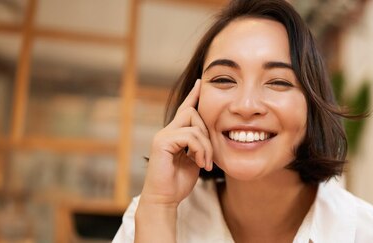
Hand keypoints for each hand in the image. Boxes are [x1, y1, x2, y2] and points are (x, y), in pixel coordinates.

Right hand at [139, 79, 212, 206]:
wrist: (164, 199)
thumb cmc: (178, 183)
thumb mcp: (194, 160)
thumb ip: (199, 145)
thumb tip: (210, 135)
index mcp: (174, 134)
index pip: (185, 109)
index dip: (194, 96)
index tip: (202, 83)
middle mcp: (166, 132)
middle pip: (193, 113)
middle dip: (207, 133)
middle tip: (209, 158)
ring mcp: (163, 136)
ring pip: (194, 124)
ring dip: (206, 145)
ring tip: (205, 163)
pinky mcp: (162, 143)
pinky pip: (190, 136)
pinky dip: (200, 149)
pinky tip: (200, 163)